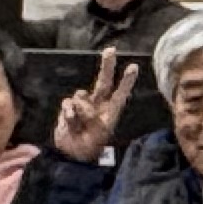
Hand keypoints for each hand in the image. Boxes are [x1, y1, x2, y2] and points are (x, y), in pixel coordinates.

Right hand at [52, 49, 130, 163]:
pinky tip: (70, 124)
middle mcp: (98, 104)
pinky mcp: (69, 107)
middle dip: (107, 66)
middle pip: (104, 82)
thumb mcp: (96, 133)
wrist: (71, 154)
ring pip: (81, 95)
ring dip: (79, 110)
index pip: (120, 93)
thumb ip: (89, 116)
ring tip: (79, 125)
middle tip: (111, 49)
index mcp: (110, 111)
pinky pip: (69, 104)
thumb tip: (80, 102)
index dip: (126, 81)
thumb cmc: (89, 146)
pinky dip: (68, 113)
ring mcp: (83, 105)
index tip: (134, 66)